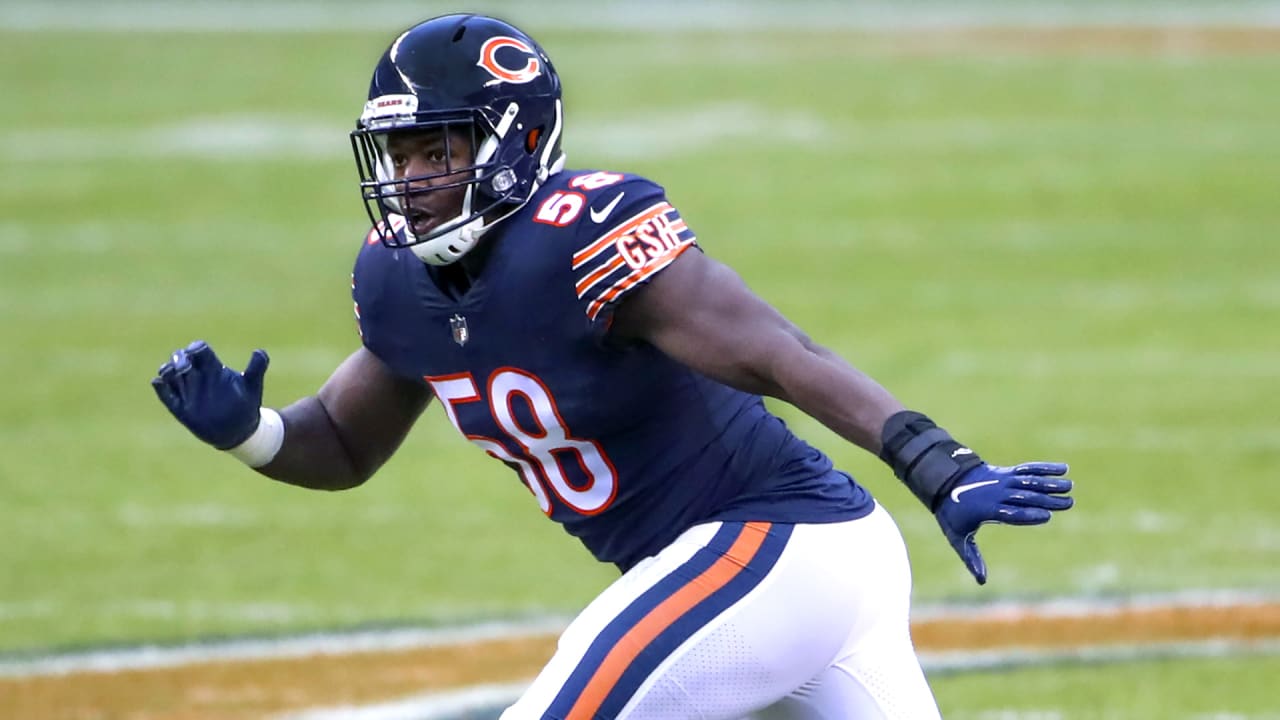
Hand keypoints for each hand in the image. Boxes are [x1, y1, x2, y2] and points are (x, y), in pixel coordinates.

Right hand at [151, 340, 269, 449]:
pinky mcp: (180, 407)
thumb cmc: (246, 404)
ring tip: (169, 373)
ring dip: (166, 370)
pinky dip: (160, 387)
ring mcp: (187, 391)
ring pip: (169, 374)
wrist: (239, 430)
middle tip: (185, 367)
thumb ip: (257, 368)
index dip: (195, 348)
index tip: (196, 352)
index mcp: (213, 368)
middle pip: (180, 358)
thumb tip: (259, 351)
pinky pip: (166, 395)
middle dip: (179, 358)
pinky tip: (158, 382)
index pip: (199, 350)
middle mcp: (197, 376)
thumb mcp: (253, 386)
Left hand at [934, 462, 1072, 584]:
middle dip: (1047, 499)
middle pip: (1025, 496)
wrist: (944, 480)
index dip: (1028, 514)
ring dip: (1050, 482)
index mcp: (986, 510)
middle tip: (1069, 503)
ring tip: (1070, 486)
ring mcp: (1002, 480)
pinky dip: (1044, 468)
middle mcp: (997, 493)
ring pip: (1029, 480)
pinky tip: (1063, 469)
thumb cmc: (952, 513)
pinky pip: (1027, 469)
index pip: (1011, 513)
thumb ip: (971, 558)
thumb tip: (982, 580)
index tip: (1047, 516)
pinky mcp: (1006, 472)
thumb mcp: (957, 537)